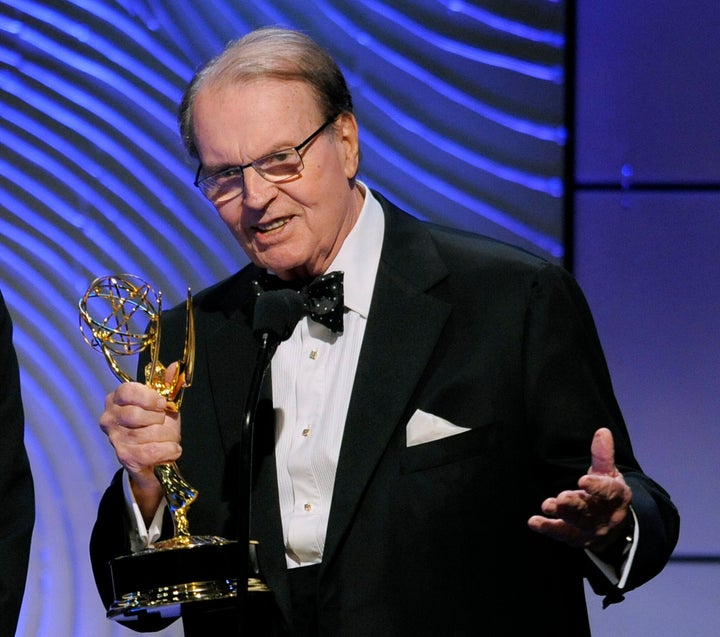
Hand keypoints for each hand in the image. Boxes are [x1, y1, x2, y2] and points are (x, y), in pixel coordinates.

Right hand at [99, 364, 181, 517]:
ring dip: (168, 436)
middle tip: (164, 423)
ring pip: (146, 434)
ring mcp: (115, 439)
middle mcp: (109, 418)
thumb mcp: (162, 403)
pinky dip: (168, 450)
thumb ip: (166, 385)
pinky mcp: (124, 457)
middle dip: (159, 420)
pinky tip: (172, 449)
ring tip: (170, 437)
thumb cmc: (155, 426)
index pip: (127, 391)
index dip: (149, 397)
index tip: (162, 404)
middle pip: (135, 415)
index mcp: (116, 399)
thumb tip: (175, 366)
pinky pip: (151, 451)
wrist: (153, 458)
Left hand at [527, 428, 631, 550]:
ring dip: (561, 515)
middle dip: (575, 505)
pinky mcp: (577, 538)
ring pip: (577, 524)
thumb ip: (602, 455)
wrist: (613, 524)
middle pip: (591, 511)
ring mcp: (592, 529)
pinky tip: (533, 522)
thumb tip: (602, 431)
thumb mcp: (608, 473)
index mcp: (617, 497)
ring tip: (547, 505)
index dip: (597, 487)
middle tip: (562, 498)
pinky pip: (562, 534)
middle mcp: (606, 516)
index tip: (583, 480)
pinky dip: (548, 528)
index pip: (609, 492)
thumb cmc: (607, 492)